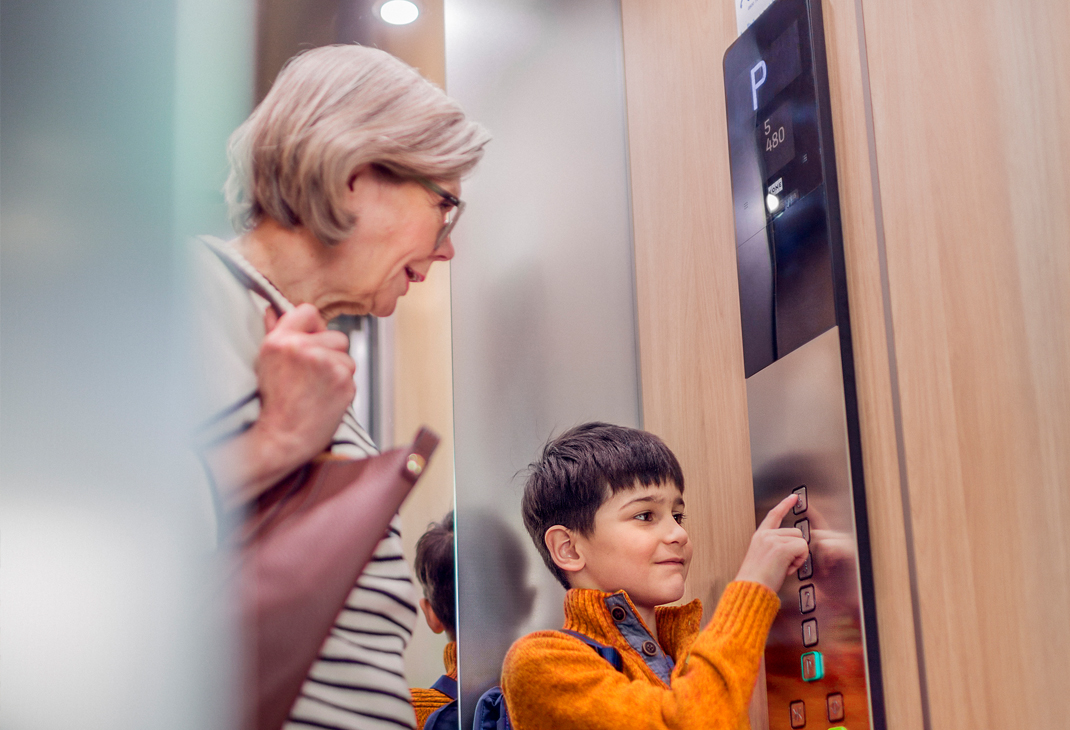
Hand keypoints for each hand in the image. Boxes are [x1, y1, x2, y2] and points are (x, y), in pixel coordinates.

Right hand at [254, 304, 355, 466]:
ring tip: (317, 390)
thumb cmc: (272, 404)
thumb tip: (273, 310)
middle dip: (331, 353)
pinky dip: (342, 388)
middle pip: (337, 336)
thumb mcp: (266, 363)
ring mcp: (326, 364)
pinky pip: (351, 377)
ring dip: (338, 371)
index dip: (314, 327)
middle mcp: (304, 348)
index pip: (309, 311)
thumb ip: (275, 332)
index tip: (312, 341)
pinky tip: (325, 399)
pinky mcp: (344, 382)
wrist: (281, 438)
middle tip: (312, 376)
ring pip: (347, 358)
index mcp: (280, 340)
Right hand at [734, 494, 809, 592]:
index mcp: (760, 536)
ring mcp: (773, 540)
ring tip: (783, 567)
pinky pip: (802, 549)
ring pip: (800, 541)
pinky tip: (786, 568)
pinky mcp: (782, 548)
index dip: (784, 504)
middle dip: (795, 549)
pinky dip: (799, 561)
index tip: (793, 497)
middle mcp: (766, 535)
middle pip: (795, 532)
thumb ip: (774, 547)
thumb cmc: (756, 579)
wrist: (751, 589)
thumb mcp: (762, 557)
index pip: (774, 515)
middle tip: (782, 564)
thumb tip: (792, 547)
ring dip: (797, 556)